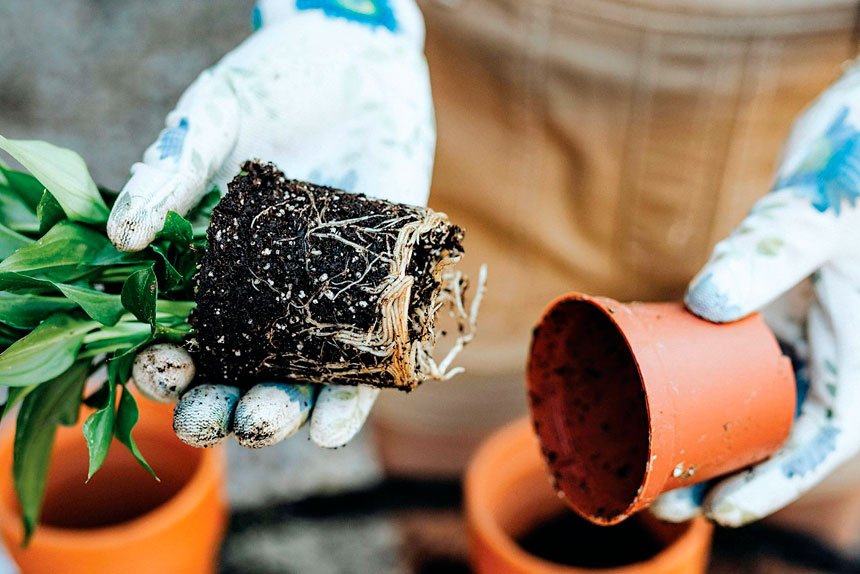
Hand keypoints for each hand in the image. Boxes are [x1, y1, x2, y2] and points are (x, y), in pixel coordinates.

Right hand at [109, 0, 434, 447]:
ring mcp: (318, 301)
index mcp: (207, 268)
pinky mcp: (375, 295)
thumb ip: (170, 171)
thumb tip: (121, 235)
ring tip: (268, 418)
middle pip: (233, 377)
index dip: (162, 364)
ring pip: (295, 384)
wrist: (359, 63)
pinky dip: (349, 401)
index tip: (163, 365)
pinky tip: (333, 423)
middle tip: (214, 414)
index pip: (175, 336)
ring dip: (279, 417)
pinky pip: (363, 365)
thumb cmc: (275, 87)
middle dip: (218, 409)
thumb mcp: (214, 120)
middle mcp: (261, 298)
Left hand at [651, 61, 859, 525]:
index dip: (775, 482)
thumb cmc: (844, 179)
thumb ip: (768, 254)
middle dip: (723, 474)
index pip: (820, 438)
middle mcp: (824, 353)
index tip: (721, 509)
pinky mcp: (758, 314)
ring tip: (645, 469)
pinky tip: (649, 407)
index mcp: (854, 355)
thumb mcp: (813, 219)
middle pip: (774, 435)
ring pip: (747, 407)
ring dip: (702, 443)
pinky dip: (692, 392)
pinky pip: (725, 365)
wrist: (842, 145)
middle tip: (661, 501)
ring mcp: (789, 335)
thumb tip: (704, 301)